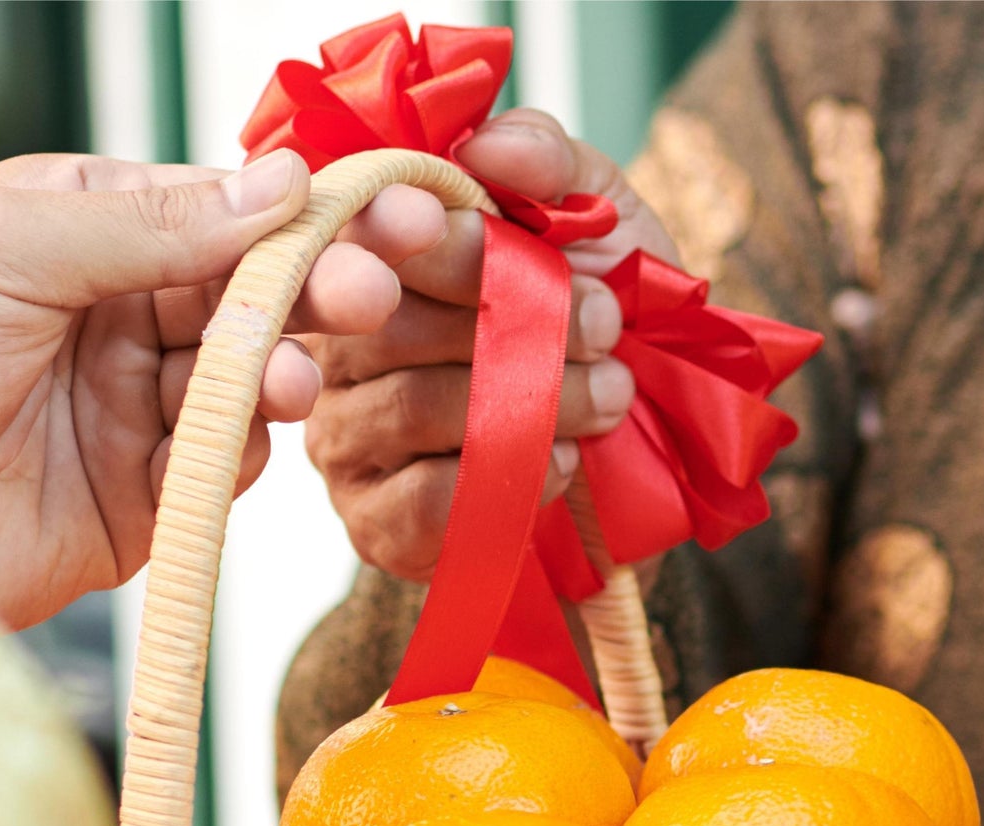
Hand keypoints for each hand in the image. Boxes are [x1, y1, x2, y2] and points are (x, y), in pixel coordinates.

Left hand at [0, 150, 448, 627]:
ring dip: (279, 373)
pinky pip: (219, 468)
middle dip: (308, 293)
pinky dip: (241, 452)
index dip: (294, 218)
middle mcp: (108, 313)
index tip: (365, 224)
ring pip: (245, 380)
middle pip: (246, 294)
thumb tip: (277, 184)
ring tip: (286, 381)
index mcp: (74, 227)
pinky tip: (240, 439)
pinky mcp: (135, 503)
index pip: (214, 210)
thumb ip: (147, 222)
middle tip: (358, 299)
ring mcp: (125, 410)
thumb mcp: (5, 246)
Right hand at [303, 110, 680, 580]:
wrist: (646, 446)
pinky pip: (424, 500)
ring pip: (416, 406)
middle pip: (389, 322)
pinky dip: (508, 477)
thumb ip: (550, 164)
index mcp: (371, 258)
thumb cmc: (602, 319)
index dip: (418, 235)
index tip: (502, 237)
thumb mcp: (598, 221)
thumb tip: (494, 145)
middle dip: (515, 321)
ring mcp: (346, 438)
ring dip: (533, 400)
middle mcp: (336, 344)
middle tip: (605, 326)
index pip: (361, 237)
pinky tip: (563, 462)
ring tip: (610, 395)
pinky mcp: (375, 522)